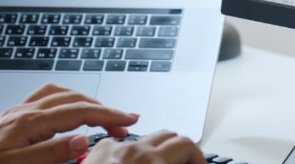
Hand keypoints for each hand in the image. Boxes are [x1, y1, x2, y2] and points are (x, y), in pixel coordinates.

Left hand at [0, 83, 138, 163]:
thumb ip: (53, 152)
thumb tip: (83, 138)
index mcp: (31, 121)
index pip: (80, 112)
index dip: (108, 114)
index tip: (129, 119)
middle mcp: (26, 110)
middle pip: (74, 98)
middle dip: (103, 107)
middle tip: (124, 120)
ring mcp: (19, 109)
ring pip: (60, 92)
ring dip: (85, 99)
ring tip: (102, 113)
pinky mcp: (13, 114)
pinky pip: (45, 95)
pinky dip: (65, 97)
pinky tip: (67, 107)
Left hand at [84, 130, 207, 163]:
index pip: (186, 145)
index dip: (197, 158)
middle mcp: (134, 153)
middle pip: (168, 136)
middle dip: (179, 151)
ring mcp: (114, 150)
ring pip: (145, 137)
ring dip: (156, 150)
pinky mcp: (97, 153)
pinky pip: (119, 144)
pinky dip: (129, 152)